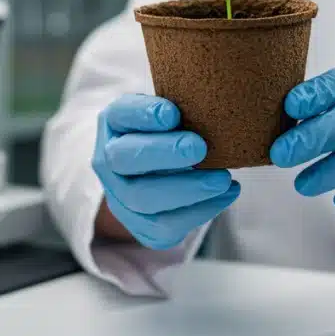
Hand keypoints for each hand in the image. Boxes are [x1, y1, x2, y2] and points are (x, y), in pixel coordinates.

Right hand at [92, 94, 240, 249]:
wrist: (163, 174)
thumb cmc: (173, 134)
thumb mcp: (173, 113)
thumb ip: (185, 108)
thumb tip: (216, 108)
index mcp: (114, 123)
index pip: (120, 114)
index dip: (143, 114)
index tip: (173, 113)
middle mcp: (108, 161)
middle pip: (123, 158)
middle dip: (163, 153)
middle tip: (200, 148)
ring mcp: (120, 197)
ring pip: (142, 199)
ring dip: (187, 189)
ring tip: (222, 179)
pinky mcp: (139, 226)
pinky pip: (164, 227)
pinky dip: (200, 211)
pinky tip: (226, 194)